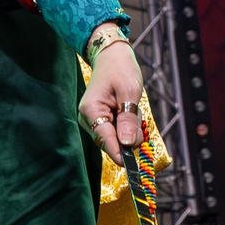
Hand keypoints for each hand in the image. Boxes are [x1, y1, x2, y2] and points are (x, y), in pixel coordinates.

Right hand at [84, 39, 145, 167]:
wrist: (112, 56)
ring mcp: (94, 120)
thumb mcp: (129, 92)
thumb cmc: (120, 69)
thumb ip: (128, 119)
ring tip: (130, 105)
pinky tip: (128, 109)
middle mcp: (88, 118)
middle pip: (112, 141)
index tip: (132, 167)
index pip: (106, 140)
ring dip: (129, 127)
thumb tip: (127, 144)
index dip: (120, 154)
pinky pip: (118, 131)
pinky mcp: (101, 120)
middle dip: (128, 134)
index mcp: (91, 111)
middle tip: (135, 112)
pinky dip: (127, 124)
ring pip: (117, 137)